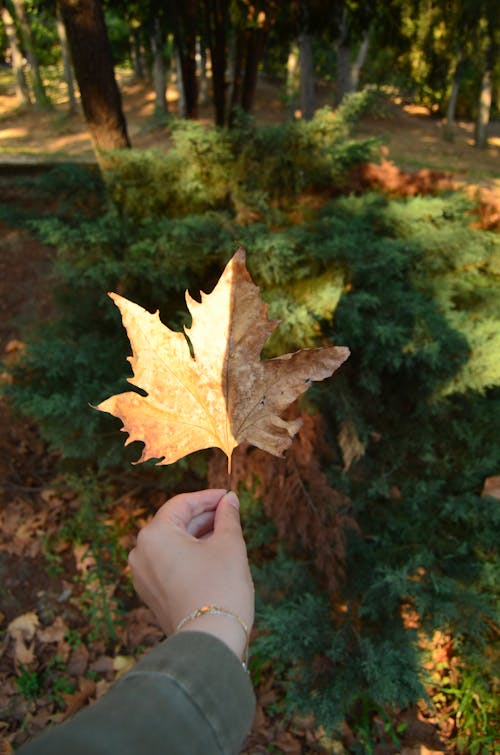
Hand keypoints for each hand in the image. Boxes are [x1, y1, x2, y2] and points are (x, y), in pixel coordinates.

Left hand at [128, 489, 253, 661]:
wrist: (210, 641)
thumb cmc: (220, 589)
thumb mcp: (229, 544)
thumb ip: (228, 516)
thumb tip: (230, 499)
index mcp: (154, 534)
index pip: (182, 504)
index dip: (208, 497)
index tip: (228, 496)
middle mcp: (141, 552)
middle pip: (174, 522)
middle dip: (203, 516)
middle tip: (230, 513)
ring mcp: (143, 575)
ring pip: (172, 543)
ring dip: (197, 535)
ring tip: (225, 533)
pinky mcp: (151, 593)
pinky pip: (169, 563)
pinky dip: (188, 554)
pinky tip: (212, 555)